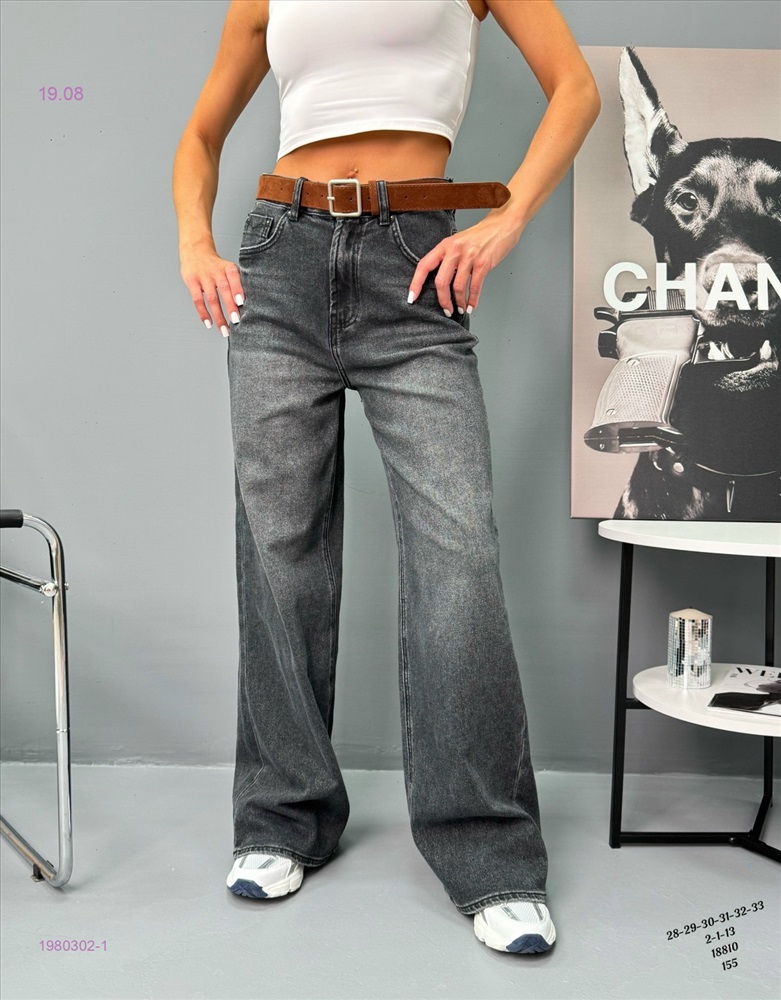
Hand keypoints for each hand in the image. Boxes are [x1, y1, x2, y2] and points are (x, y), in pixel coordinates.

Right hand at [180, 247, 245, 336]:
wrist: (195, 251)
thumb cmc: (216, 265)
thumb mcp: (228, 268)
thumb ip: (236, 283)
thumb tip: (247, 306)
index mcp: (228, 267)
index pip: (234, 277)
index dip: (238, 289)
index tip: (241, 303)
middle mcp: (216, 271)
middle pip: (224, 290)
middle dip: (230, 307)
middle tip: (236, 321)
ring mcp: (203, 277)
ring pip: (212, 298)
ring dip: (218, 316)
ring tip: (224, 329)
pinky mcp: (192, 282)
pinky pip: (198, 300)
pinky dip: (203, 313)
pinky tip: (208, 323)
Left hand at [406, 211, 523, 315]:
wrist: (503, 225)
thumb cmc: (481, 235)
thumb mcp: (458, 242)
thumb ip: (448, 258)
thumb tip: (441, 282)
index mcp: (445, 245)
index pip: (424, 265)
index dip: (416, 283)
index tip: (412, 298)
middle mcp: (455, 250)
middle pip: (441, 281)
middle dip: (442, 300)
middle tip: (446, 310)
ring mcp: (469, 257)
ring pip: (458, 287)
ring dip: (459, 302)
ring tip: (460, 309)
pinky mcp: (483, 263)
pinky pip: (475, 287)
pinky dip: (472, 300)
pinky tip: (471, 306)